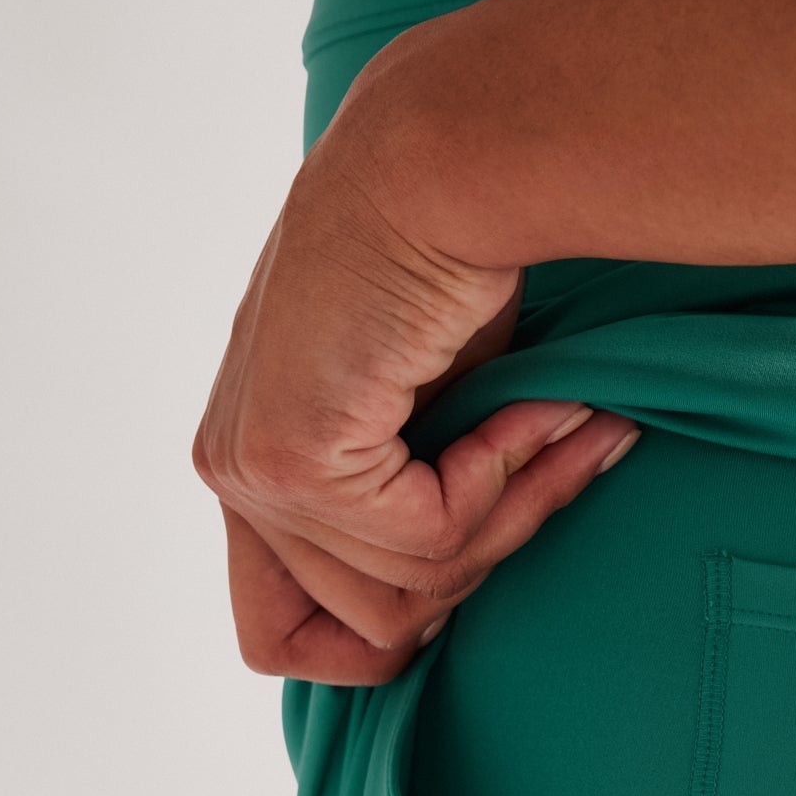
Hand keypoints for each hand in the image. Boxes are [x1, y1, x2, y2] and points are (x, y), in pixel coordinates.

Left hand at [192, 97, 636, 685]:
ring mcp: (250, 471)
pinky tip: (537, 406)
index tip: (468, 570)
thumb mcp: (433, 412)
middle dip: (481, 563)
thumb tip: (457, 600)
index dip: (379, 636)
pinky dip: (505, 480)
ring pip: (411, 590)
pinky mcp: (290, 459)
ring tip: (565, 421)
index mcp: (247, 462)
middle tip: (554, 463)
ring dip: (514, 511)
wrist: (445, 160)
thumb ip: (421, 502)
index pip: (277, 636)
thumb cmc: (451, 258)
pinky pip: (429, 538)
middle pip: (366, 628)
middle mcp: (230, 471)